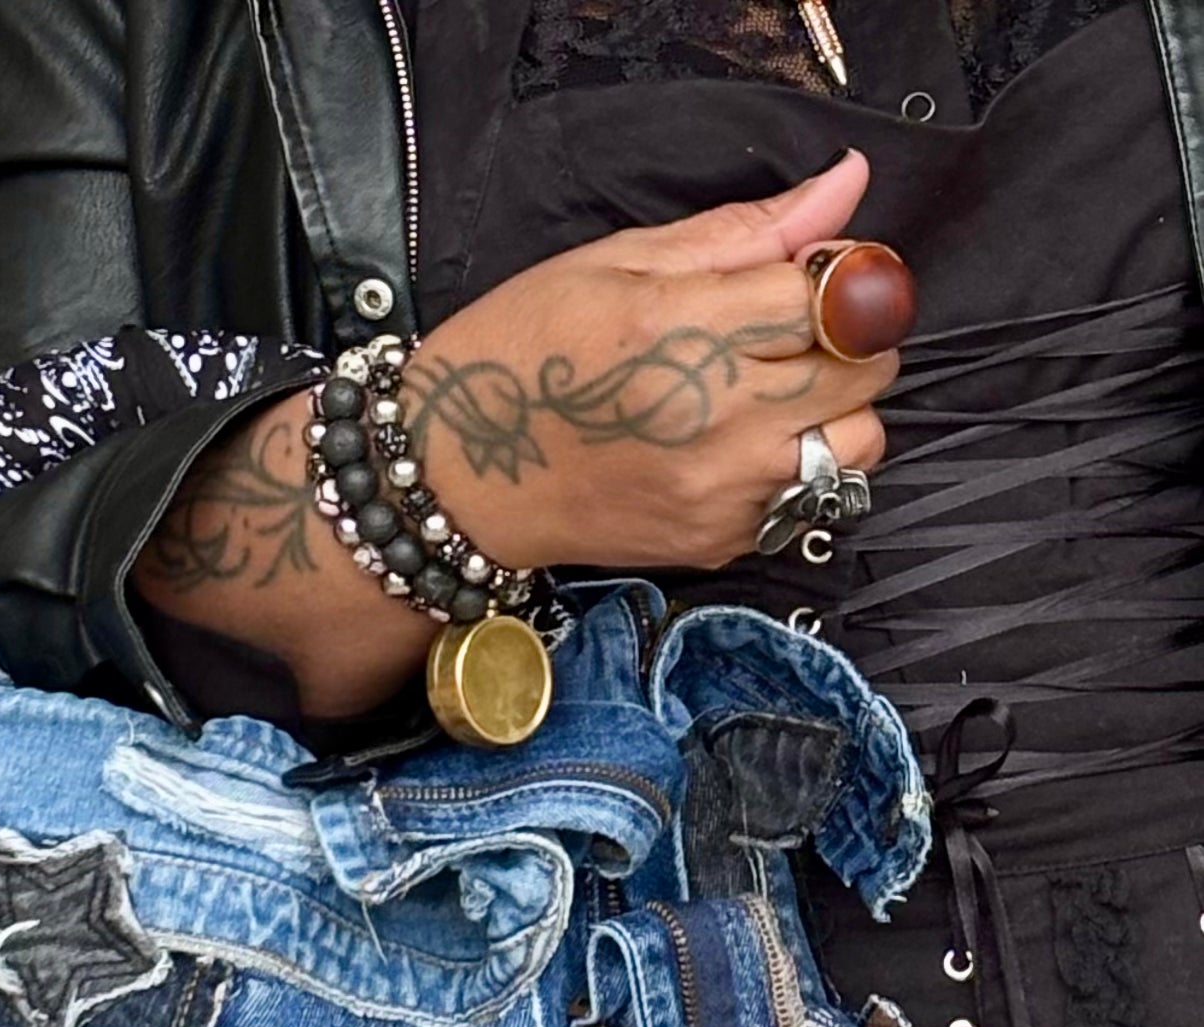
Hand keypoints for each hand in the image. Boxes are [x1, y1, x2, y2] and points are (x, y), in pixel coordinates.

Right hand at [402, 152, 897, 573]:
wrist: (458, 477)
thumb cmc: (524, 354)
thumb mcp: (617, 260)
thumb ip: (742, 233)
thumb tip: (846, 187)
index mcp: (686, 329)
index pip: (837, 295)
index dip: (842, 278)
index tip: (815, 278)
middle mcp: (716, 418)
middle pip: (866, 370)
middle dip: (851, 342)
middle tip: (796, 336)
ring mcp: (722, 490)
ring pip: (858, 444)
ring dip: (838, 414)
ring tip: (777, 399)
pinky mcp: (718, 541)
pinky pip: (808, 497)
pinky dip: (793, 469)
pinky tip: (733, 450)